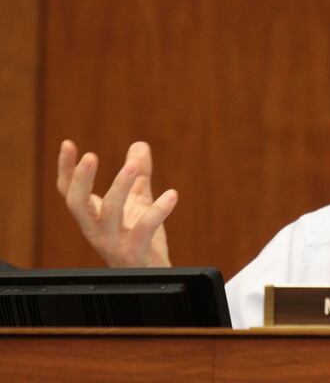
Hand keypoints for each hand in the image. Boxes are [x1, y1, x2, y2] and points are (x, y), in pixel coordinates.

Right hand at [57, 140, 177, 266]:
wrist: (154, 275)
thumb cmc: (140, 238)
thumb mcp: (138, 201)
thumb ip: (139, 174)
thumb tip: (140, 144)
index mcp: (93, 217)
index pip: (69, 192)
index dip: (66, 170)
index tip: (68, 144)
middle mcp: (97, 230)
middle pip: (77, 204)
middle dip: (81, 180)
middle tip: (90, 156)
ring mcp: (114, 243)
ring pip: (109, 213)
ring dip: (120, 187)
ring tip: (133, 166)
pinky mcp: (136, 253)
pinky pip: (144, 229)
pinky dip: (158, 211)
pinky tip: (172, 194)